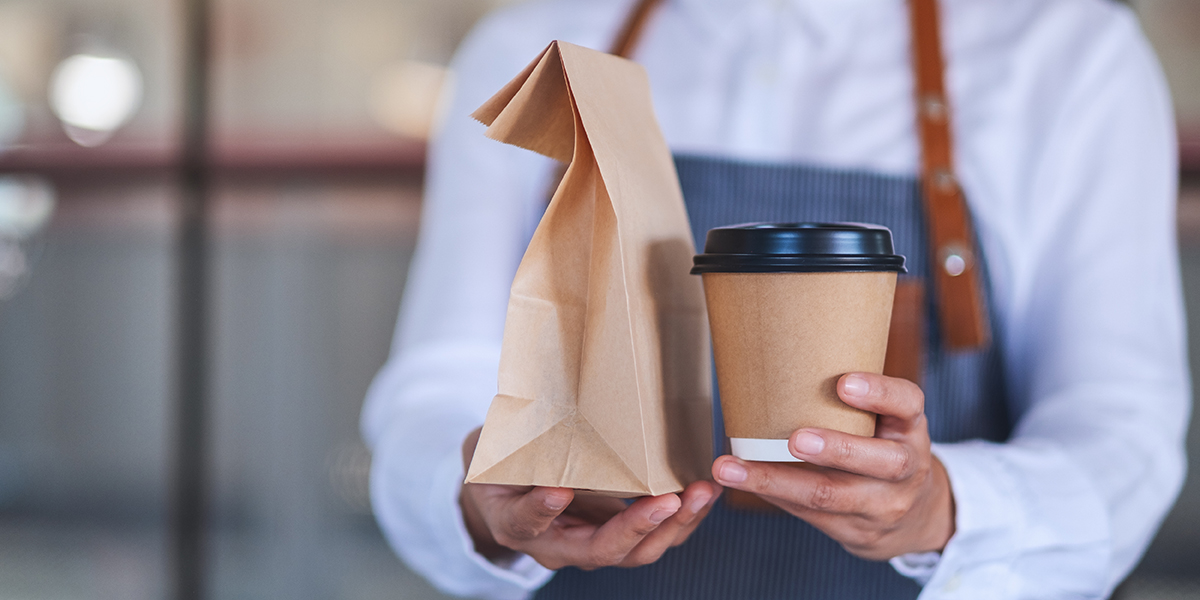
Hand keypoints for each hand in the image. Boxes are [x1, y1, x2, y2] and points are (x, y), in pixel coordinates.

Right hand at [459, 427, 722, 569]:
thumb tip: (539, 396)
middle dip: (638, 527)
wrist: (508, 497)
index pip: (526, 522)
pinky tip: (704, 493)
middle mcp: (555, 546)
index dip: (541, 510)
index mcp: (516, 523)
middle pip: (600, 550)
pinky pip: (654, 536)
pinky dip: (681, 518)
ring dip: (674, 525)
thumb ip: (514, 444)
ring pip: (636, 551)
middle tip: (668, 501)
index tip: (558, 492)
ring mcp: (589, 546)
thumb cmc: (501, 468)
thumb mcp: (495, 455)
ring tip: (701, 494)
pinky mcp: (617, 537)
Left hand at [712, 373, 953, 560]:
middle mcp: (906, 467)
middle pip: (881, 461)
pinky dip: (772, 494)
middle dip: (836, 449)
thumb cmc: (881, 447)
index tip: (844, 383)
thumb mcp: (884, 421)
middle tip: (795, 438)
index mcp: (910, 427)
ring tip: (733, 468)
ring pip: (831, 496)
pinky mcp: (855, 529)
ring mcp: (883, 504)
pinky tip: (741, 481)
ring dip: (777, 481)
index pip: (907, 403)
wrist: (913, 515)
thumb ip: (851, 401)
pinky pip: (809, 513)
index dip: (879, 393)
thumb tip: (777, 363)